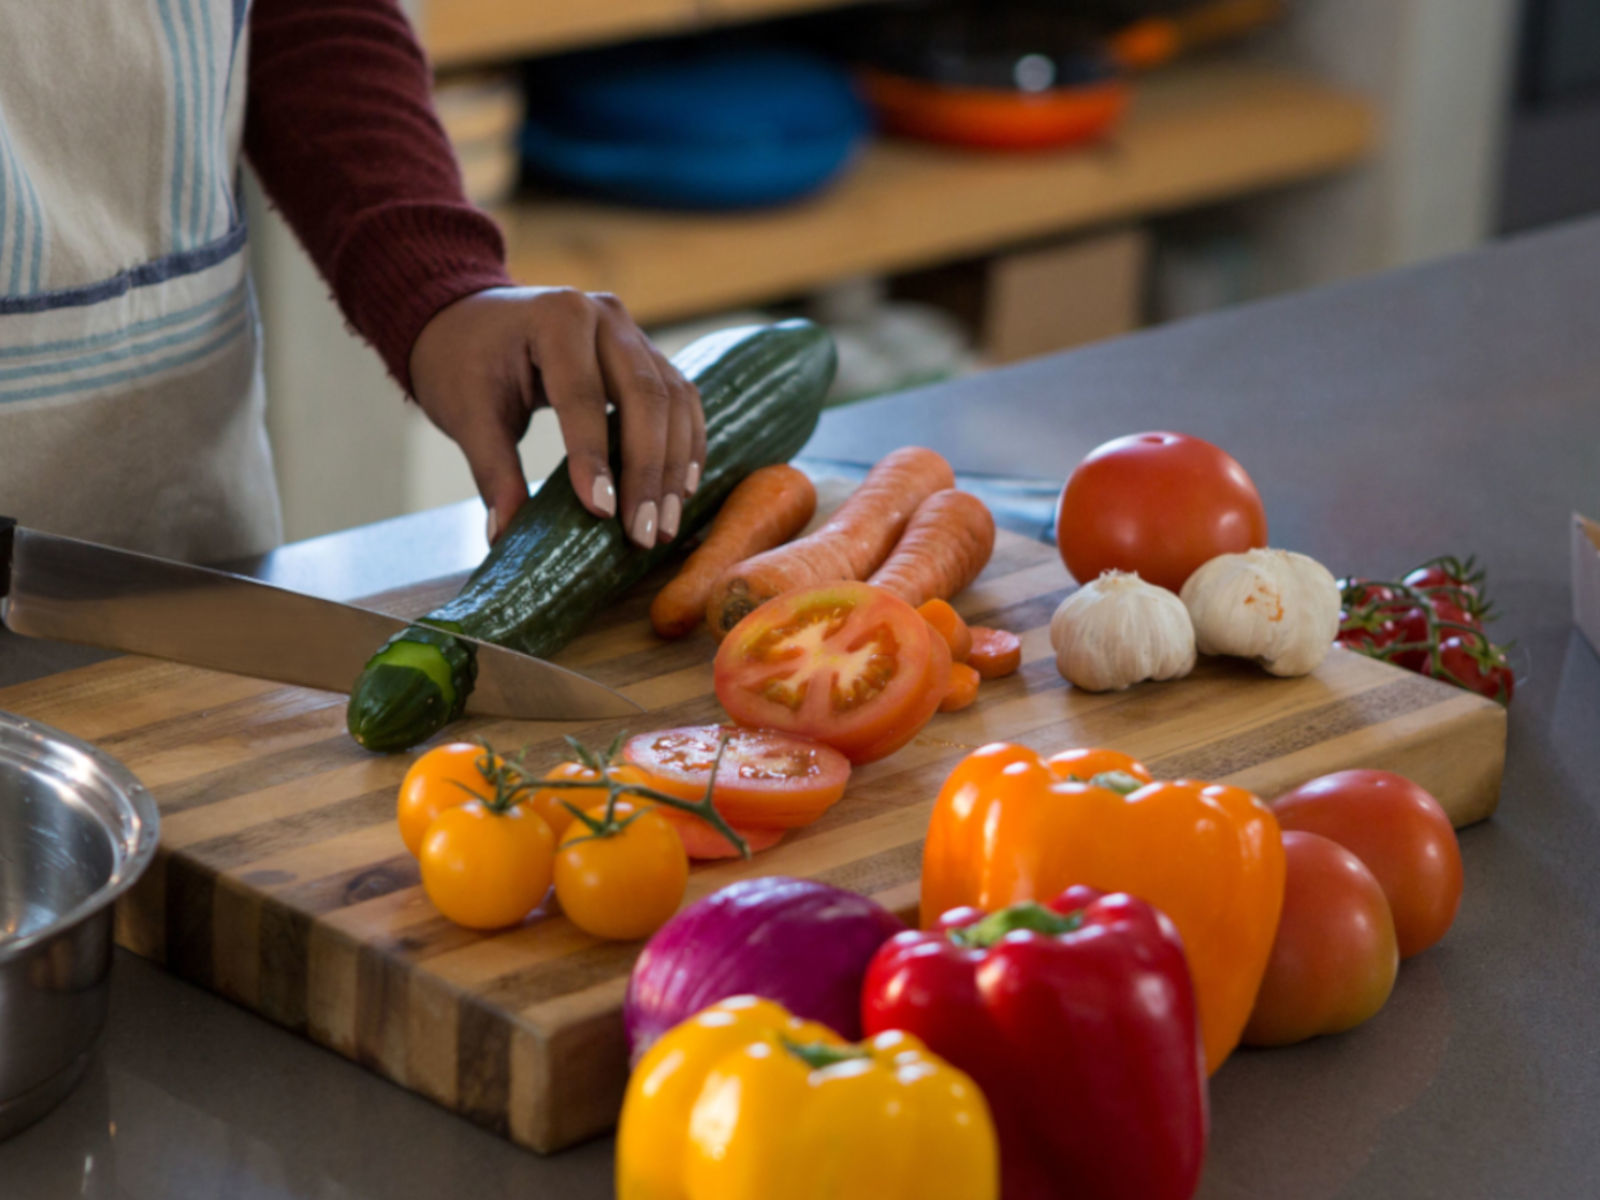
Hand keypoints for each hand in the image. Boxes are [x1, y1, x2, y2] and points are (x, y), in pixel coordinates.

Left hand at [409, 287, 704, 547]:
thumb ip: (492, 472)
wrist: (471, 319)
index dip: (594, 457)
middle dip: (648, 472)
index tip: (603, 513)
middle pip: (646, 396)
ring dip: (674, 468)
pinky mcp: (648, 354)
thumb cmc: (463, 361)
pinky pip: (681, 400)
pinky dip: (685, 447)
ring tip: (666, 525)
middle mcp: (605, 316)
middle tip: (645, 533)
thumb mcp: (467, 414)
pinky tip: (681, 491)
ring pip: (674, 401)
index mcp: (556, 317)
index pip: (582, 394)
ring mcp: (633, 332)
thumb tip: (504, 535)